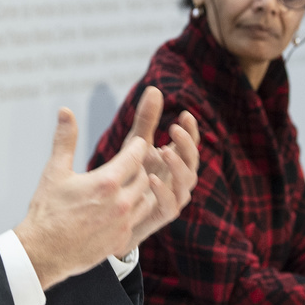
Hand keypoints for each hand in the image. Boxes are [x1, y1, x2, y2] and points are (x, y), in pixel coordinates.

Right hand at [14, 109, 154, 289]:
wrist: (43, 252)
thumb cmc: (47, 211)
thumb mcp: (55, 171)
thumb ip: (65, 139)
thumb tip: (65, 111)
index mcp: (107, 182)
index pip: (136, 155)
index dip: (137, 146)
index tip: (136, 142)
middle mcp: (121, 203)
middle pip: (145, 176)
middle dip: (140, 168)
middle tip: (134, 162)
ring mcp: (123, 223)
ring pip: (146, 198)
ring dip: (140, 189)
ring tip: (128, 184)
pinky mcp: (121, 239)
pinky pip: (137, 219)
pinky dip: (133, 210)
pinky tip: (121, 207)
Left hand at [118, 86, 200, 255]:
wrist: (112, 214)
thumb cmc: (129, 175)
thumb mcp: (135, 144)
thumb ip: (146, 120)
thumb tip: (154, 88)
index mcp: (175, 160)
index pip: (190, 143)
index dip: (191, 131)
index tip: (184, 115)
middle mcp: (178, 179)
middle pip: (193, 161)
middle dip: (187, 145)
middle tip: (175, 129)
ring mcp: (173, 198)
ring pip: (186, 182)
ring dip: (177, 166)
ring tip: (164, 151)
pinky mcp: (162, 216)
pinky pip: (170, 205)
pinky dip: (164, 192)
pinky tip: (151, 178)